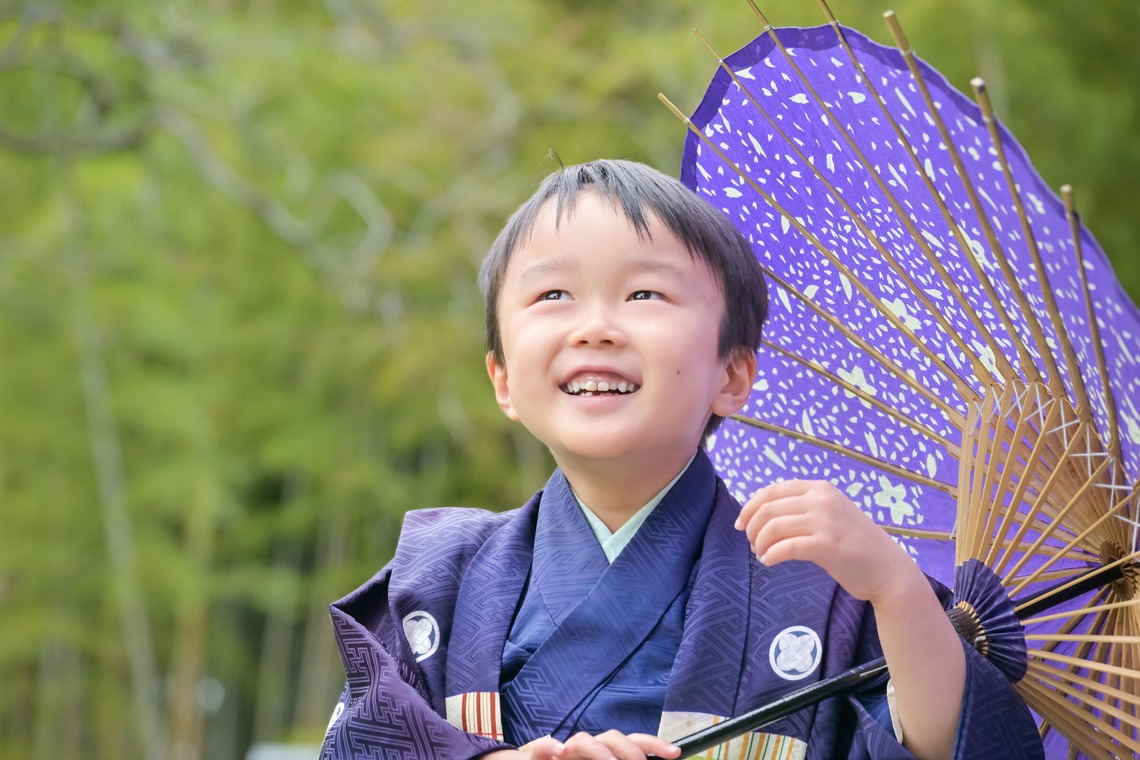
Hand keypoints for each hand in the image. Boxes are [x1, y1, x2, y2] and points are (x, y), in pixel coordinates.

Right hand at [484, 731, 680, 759]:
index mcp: (603, 754)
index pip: (632, 743)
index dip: (653, 744)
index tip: (675, 753)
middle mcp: (586, 749)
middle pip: (612, 737)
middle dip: (630, 749)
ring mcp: (563, 751)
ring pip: (582, 739)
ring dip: (597, 750)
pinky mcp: (536, 757)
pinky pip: (541, 748)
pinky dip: (549, 747)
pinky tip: (559, 752)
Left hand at [734, 479, 922, 607]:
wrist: (888, 569)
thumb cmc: (854, 544)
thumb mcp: (829, 515)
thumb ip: (801, 508)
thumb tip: (760, 510)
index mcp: (820, 488)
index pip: (772, 490)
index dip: (750, 507)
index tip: (741, 524)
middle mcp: (822, 499)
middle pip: (768, 508)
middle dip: (752, 527)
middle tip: (753, 544)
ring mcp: (826, 521)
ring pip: (773, 527)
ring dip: (760, 543)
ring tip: (762, 554)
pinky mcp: (828, 545)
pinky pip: (786, 547)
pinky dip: (771, 555)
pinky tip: (770, 562)